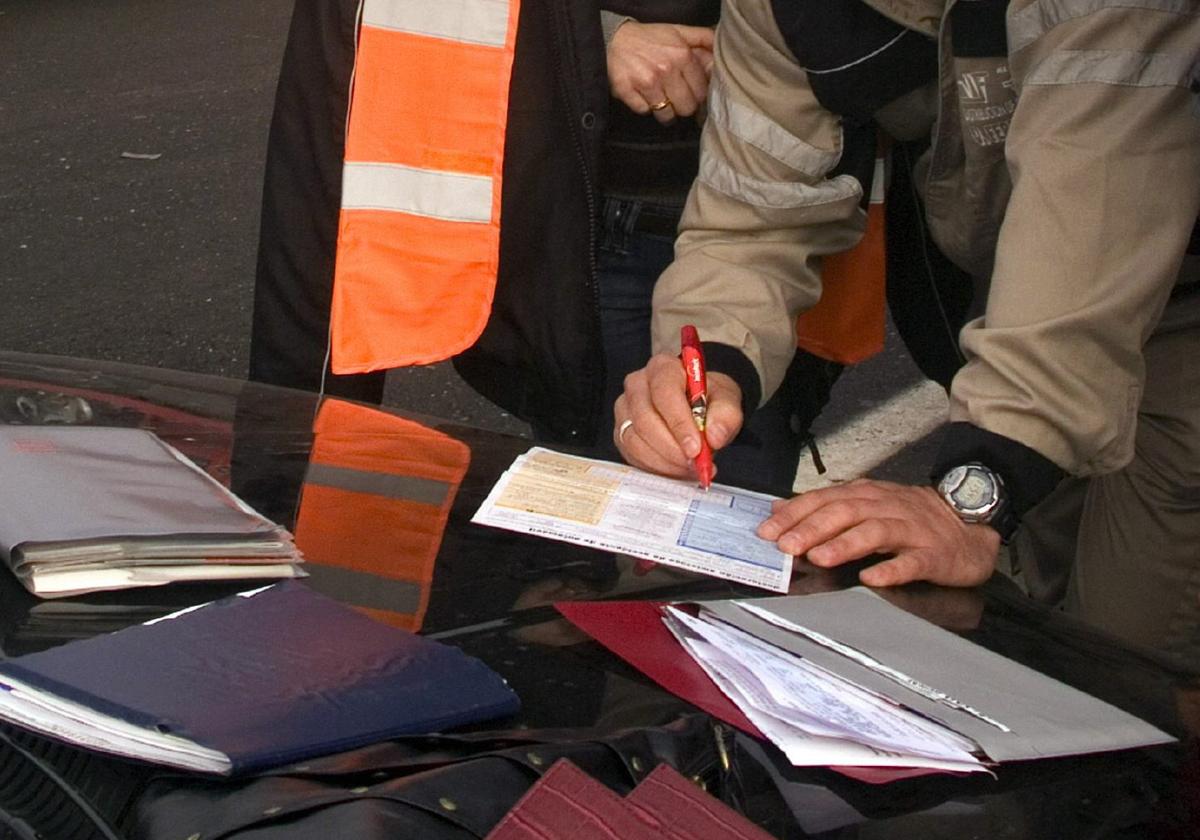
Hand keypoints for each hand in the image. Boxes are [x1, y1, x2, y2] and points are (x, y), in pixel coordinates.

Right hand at [607, 21, 713, 123]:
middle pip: (687, 107)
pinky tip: (643, 95)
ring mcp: (646, 83)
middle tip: (675, 98)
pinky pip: (644, 112)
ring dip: (664, 111)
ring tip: (660, 99)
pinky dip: (644, 107)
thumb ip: (703, 41)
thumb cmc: (649, 38)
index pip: (701, 92)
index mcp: (682, 54)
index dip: (697, 95)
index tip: (690, 93)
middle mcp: (666, 69)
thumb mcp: (678, 31)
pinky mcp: (627, 92)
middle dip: (682, 106)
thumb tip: (718, 60)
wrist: (613, 38)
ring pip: (667, 115)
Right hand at [613, 352, 741, 480]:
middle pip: (645, 419)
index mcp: (663, 368)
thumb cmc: (708, 398)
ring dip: (664, 461)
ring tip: (689, 468)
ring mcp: (625, 408)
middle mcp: (637, 384)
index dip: (679, 424)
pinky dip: (655, 467)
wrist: (698, 406)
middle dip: (671, 448)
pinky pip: (631, 454)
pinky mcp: (621, 431)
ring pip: (635, 440)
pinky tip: (675, 468)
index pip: (664, 393)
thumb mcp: (727, 400)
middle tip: (694, 464)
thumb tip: (714, 436)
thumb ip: (726, 415)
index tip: (696, 448)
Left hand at [758, 479, 1000, 587]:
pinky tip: (873, 578)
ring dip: (845, 544)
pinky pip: (911, 562)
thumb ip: (824, 506)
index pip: (824, 499)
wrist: (970, 521)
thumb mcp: (867, 503)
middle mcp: (886, 507)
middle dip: (813, 528)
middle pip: (845, 512)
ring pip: (875, 532)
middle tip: (786, 546)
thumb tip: (780, 509)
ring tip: (820, 557)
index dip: (795, 514)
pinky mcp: (934, 555)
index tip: (767, 531)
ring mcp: (911, 530)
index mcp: (867, 495)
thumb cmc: (913, 516)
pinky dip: (891, 569)